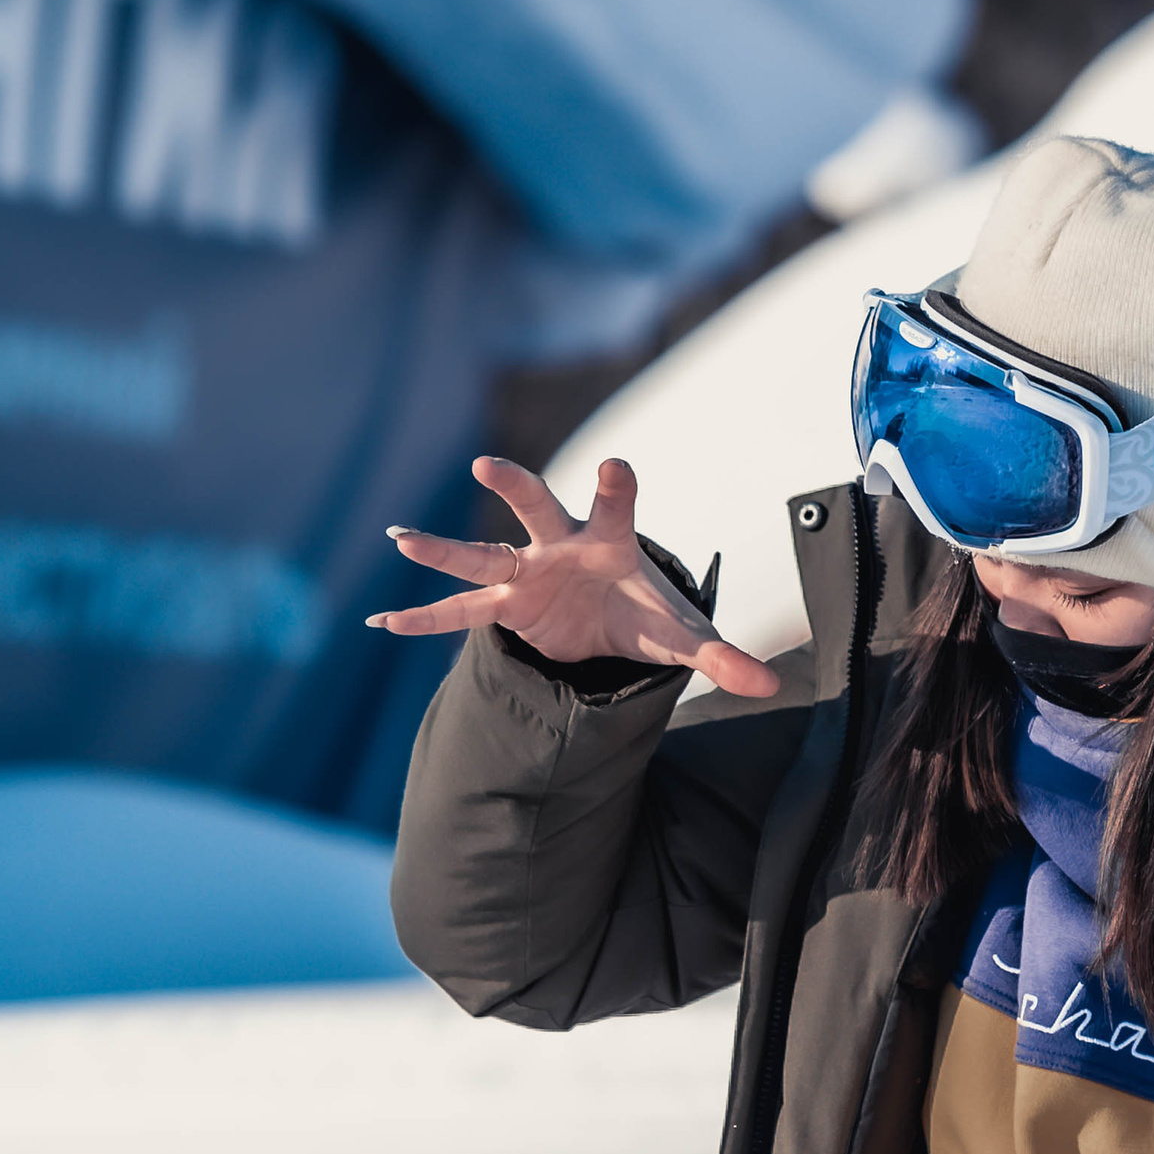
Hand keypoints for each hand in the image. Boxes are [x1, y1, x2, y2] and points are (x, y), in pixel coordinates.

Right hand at [368, 454, 780, 697]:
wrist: (613, 622)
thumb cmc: (645, 613)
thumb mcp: (684, 638)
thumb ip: (722, 657)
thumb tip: (771, 686)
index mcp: (610, 540)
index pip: (616, 503)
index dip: (616, 485)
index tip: (614, 467)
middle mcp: (562, 546)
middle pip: (538, 507)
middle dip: (517, 487)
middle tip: (490, 467)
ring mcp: (528, 573)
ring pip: (483, 555)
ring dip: (444, 551)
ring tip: (400, 538)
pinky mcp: (507, 606)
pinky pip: (460, 614)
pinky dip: (425, 621)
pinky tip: (383, 624)